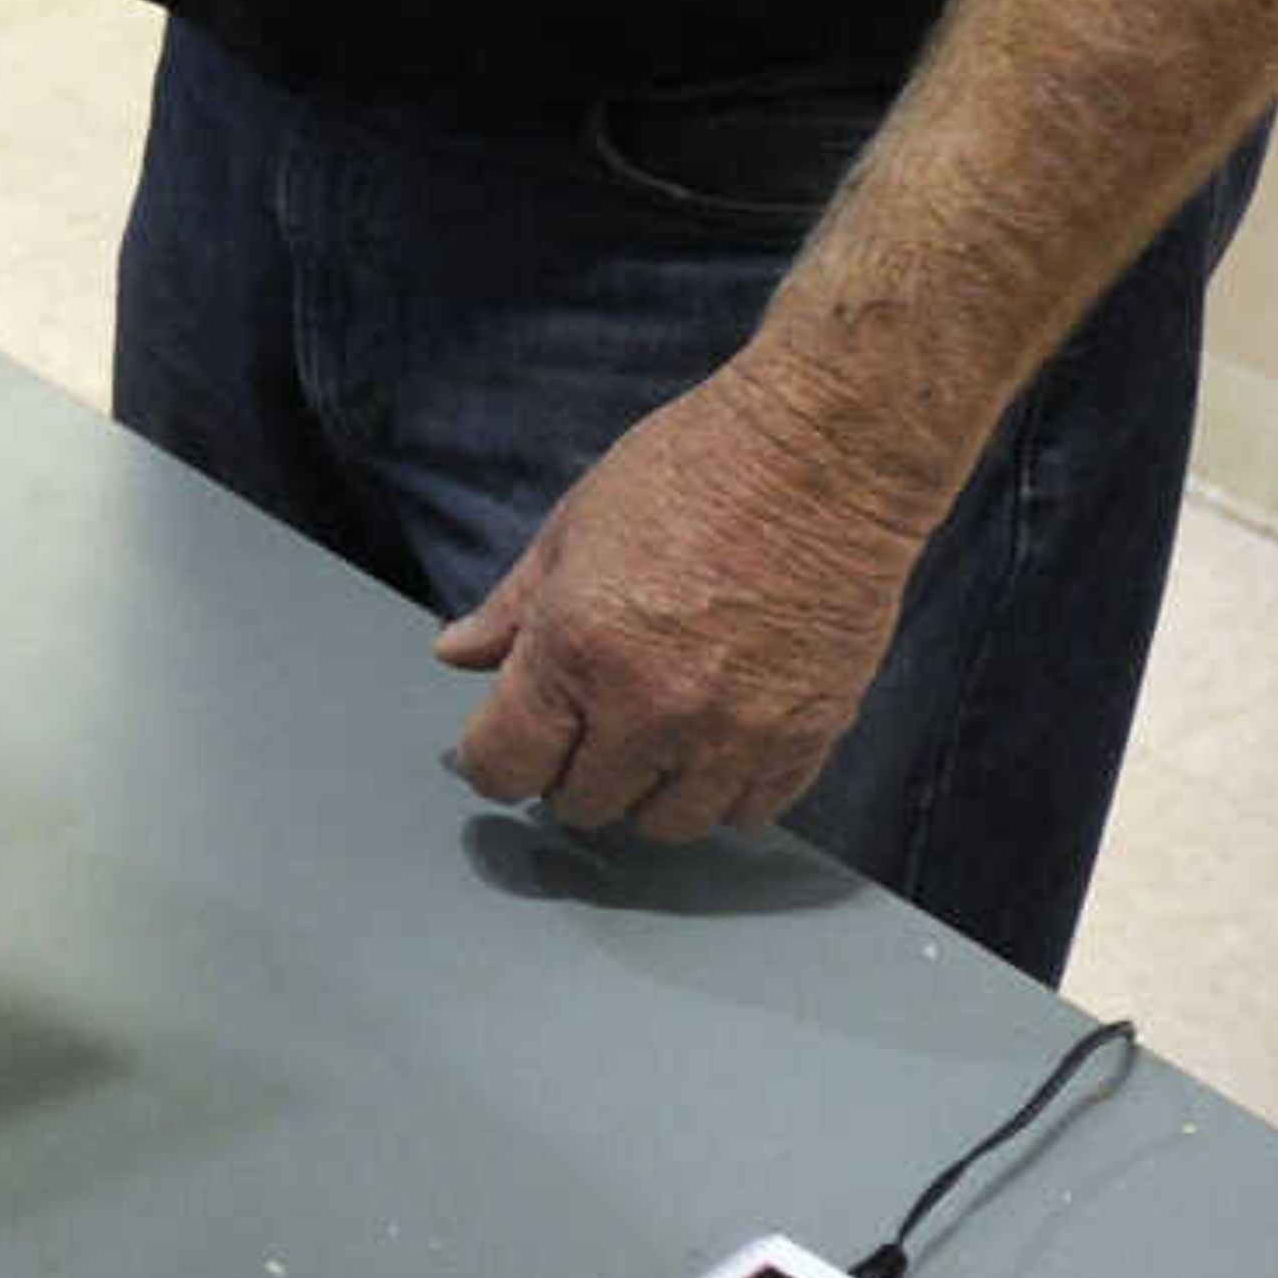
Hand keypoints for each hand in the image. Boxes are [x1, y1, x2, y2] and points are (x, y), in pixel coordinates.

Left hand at [433, 358, 937, 843]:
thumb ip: (512, 608)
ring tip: (648, 730)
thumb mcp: (574, 526)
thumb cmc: (693, 469)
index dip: (494, 759)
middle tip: (580, 721)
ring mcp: (735, 733)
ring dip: (646, 789)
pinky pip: (748, 812)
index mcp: (579, 648)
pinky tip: (712, 735)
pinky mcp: (806, 739)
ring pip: (667, 824)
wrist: (821, 454)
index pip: (508, 763)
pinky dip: (721, 789)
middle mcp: (653, 708)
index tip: (503, 745)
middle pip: (584, 803)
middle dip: (568, 768)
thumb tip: (456, 654)